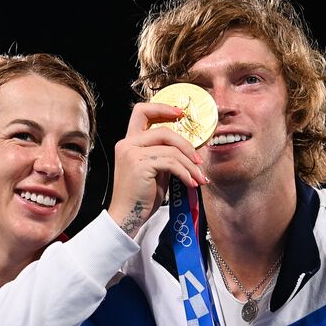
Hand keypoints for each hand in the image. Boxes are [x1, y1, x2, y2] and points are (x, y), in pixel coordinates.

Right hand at [108, 102, 207, 237]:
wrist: (126, 217)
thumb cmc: (141, 197)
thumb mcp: (153, 170)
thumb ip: (163, 155)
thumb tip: (186, 149)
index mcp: (128, 142)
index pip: (142, 111)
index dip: (162, 108)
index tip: (180, 114)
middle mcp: (127, 143)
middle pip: (163, 130)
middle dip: (186, 145)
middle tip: (198, 160)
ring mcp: (132, 153)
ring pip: (171, 149)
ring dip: (190, 164)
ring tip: (198, 178)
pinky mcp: (139, 165)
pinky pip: (171, 162)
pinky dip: (185, 173)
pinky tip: (191, 183)